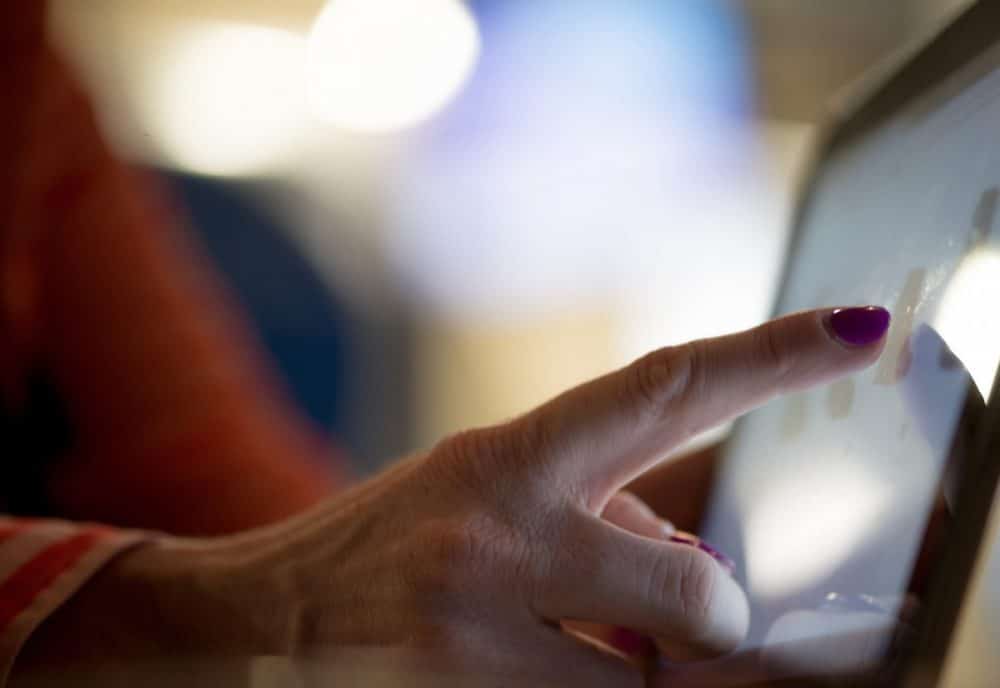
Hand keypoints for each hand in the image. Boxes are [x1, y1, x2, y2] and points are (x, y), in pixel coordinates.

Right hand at [14, 307, 888, 686]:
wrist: (269, 614)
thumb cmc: (398, 538)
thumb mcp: (490, 486)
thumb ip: (602, 508)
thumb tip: (706, 570)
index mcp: (513, 456)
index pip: (666, 388)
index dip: (772, 352)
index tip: (859, 328)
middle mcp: (500, 537)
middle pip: (696, 596)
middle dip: (717, 618)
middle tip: (696, 613)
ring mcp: (479, 636)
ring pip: (651, 684)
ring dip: (653, 670)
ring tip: (593, 640)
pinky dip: (602, 687)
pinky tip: (549, 659)